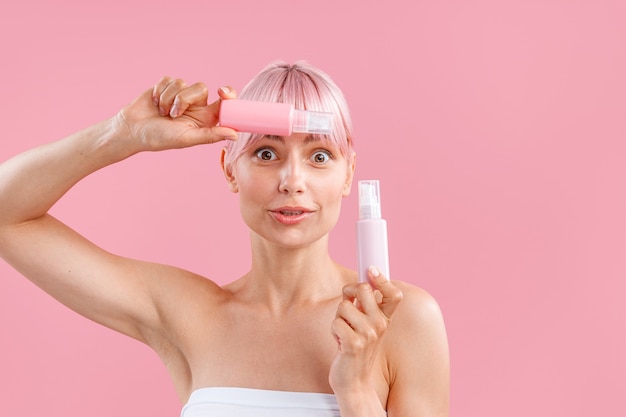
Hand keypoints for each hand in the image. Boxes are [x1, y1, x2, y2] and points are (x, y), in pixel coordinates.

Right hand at [116, 76, 238, 152]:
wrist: (133, 130)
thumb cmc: (160, 138)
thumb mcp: (187, 139)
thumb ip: (211, 135)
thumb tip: (235, 135)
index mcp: (205, 119)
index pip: (224, 102)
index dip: (228, 94)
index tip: (222, 93)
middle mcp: (196, 105)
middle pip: (201, 88)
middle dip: (185, 99)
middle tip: (174, 114)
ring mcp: (181, 95)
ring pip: (183, 84)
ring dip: (169, 99)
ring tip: (162, 113)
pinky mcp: (167, 86)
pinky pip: (169, 80)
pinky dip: (160, 92)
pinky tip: (155, 103)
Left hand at [329, 266, 402, 396]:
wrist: (354, 383)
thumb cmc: (355, 351)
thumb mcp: (365, 327)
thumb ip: (364, 307)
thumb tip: (357, 285)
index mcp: (384, 320)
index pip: (393, 294)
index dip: (383, 279)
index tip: (372, 270)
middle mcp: (380, 325)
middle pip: (363, 289)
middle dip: (348, 294)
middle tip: (347, 309)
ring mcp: (368, 335)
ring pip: (344, 306)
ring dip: (337, 319)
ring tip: (344, 334)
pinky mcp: (354, 344)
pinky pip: (336, 323)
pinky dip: (333, 331)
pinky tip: (340, 344)